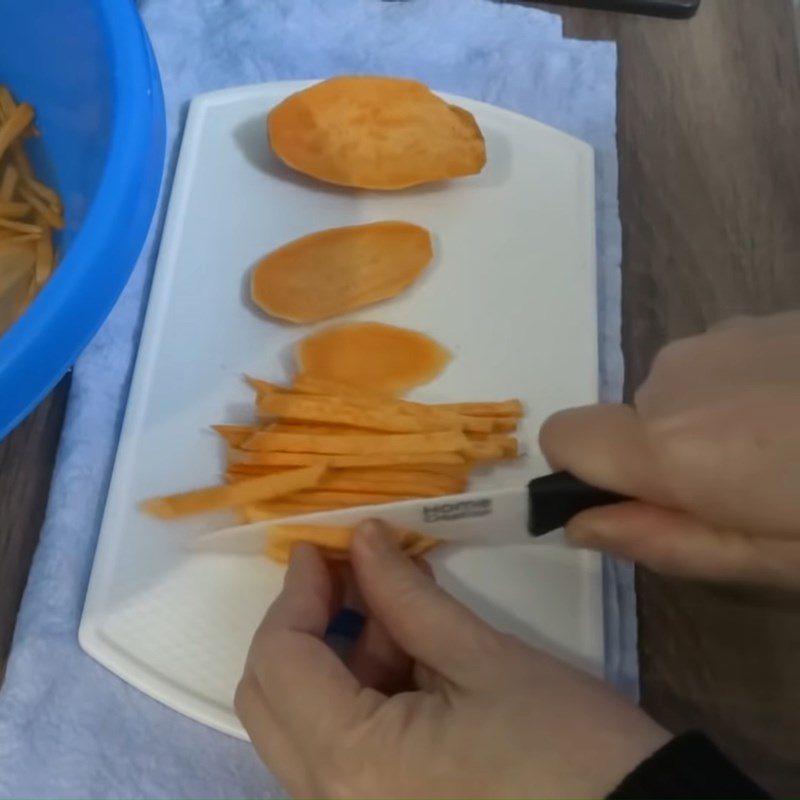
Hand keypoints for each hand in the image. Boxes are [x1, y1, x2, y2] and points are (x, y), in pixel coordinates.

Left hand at [236, 521, 667, 798]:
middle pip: (271, 698)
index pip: (279, 662)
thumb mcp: (482, 658)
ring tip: (402, 611)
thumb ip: (406, 595)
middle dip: (306, 625)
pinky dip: (361, 694)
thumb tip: (362, 538)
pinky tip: (411, 655)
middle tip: (350, 573)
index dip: (295, 594)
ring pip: (304, 722)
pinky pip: (341, 748)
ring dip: (339, 657)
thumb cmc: (566, 745)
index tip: (323, 548)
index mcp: (353, 766)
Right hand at [540, 311, 799, 587]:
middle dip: (671, 455)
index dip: (584, 472)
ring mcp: (717, 337)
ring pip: (677, 392)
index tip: (640, 499)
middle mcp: (672, 378)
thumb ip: (664, 542)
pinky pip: (716, 364)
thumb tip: (580, 524)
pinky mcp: (757, 316)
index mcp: (667, 444)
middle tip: (751, 489)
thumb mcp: (770, 559)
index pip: (561, 437)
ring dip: (712, 420)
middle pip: (631, 422)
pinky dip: (743, 388)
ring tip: (790, 444)